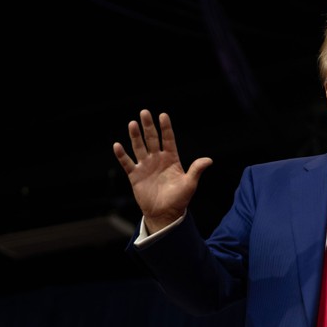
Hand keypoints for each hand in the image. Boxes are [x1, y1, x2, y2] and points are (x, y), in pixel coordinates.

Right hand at [113, 109, 212, 233]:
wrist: (165, 214)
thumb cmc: (179, 199)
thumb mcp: (190, 184)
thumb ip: (196, 170)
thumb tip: (209, 160)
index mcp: (171, 159)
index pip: (168, 139)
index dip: (166, 128)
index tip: (163, 115)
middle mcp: (157, 159)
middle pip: (152, 139)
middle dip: (148, 126)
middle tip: (144, 112)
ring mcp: (145, 166)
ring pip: (139, 147)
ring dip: (135, 136)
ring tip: (132, 124)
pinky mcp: (135, 176)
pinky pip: (127, 163)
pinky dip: (122, 155)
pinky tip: (117, 145)